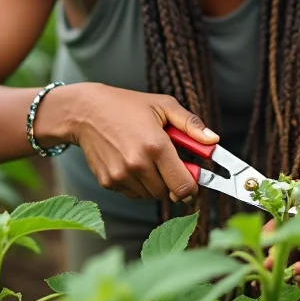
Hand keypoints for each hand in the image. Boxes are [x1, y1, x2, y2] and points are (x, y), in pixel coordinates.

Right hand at [59, 83, 218, 201]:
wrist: (85, 112)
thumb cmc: (127, 105)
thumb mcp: (163, 105)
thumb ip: (191, 124)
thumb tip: (214, 141)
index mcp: (156, 145)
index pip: (184, 186)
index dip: (193, 185)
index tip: (193, 177)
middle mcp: (138, 164)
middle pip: (169, 193)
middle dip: (173, 181)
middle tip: (168, 161)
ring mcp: (121, 176)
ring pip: (151, 195)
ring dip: (155, 182)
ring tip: (147, 157)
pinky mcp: (108, 182)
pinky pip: (133, 193)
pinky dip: (138, 183)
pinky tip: (131, 162)